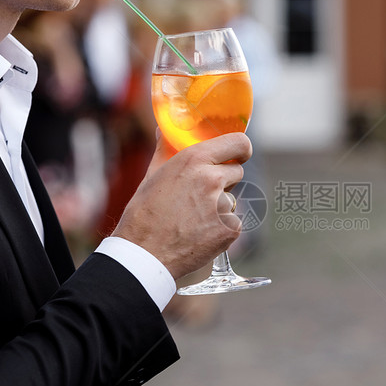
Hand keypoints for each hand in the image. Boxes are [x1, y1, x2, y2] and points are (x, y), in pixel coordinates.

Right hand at [112, 131, 252, 278]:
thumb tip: (163, 130)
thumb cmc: (144, 214)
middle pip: (236, 172)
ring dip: (219, 207)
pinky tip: (200, 234)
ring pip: (231, 200)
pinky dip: (221, 228)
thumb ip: (166, 150)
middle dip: (224, 181)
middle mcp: (212, 178)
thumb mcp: (152, 175)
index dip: (241, 149)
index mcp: (194, 159)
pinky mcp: (231, 228)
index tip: (240, 154)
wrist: (145, 254)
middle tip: (200, 196)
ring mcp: (223, 204)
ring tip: (193, 220)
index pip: (239, 142)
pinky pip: (233, 222)